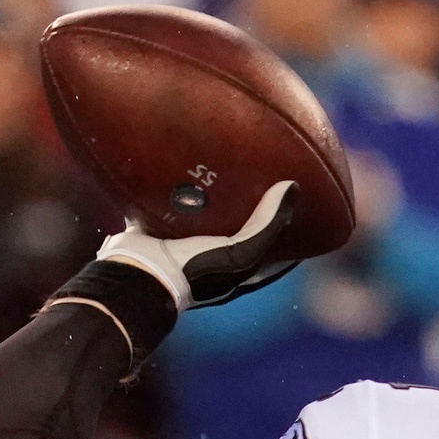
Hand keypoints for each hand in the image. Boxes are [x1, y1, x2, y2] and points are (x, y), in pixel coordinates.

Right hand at [99, 181, 299, 309]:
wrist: (138, 275)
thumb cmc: (195, 270)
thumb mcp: (241, 253)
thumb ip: (267, 224)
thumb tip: (292, 188)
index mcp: (238, 272)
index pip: (274, 249)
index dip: (288, 227)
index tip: (300, 200)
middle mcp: (213, 260)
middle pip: (239, 229)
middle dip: (251, 207)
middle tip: (263, 174)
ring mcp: (183, 245)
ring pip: (205, 216)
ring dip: (214, 196)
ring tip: (226, 164)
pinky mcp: (156, 229)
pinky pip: (170, 204)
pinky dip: (177, 189)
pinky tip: (184, 165)